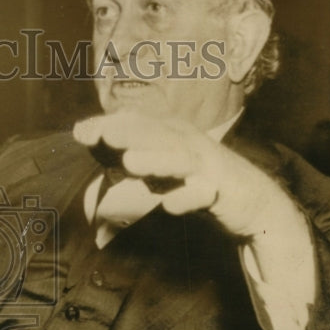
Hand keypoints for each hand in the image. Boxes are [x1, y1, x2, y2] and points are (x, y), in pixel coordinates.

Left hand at [73, 109, 291, 237]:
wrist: (249, 199)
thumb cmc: (195, 178)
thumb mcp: (158, 165)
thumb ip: (124, 151)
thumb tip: (83, 135)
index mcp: (170, 133)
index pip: (138, 123)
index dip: (110, 126)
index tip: (80, 133)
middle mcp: (187, 143)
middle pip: (157, 135)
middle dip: (130, 134)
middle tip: (104, 135)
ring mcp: (205, 166)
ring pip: (180, 160)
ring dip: (156, 160)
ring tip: (130, 162)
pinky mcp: (221, 191)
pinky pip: (203, 195)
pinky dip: (188, 198)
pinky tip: (169, 205)